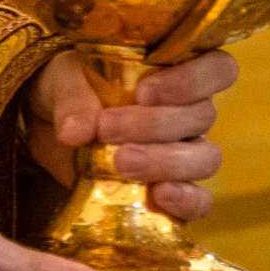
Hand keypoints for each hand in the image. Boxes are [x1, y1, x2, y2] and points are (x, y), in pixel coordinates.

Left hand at [23, 50, 236, 222]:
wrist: (51, 132)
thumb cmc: (73, 92)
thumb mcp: (64, 82)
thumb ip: (73, 100)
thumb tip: (76, 132)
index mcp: (180, 73)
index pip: (218, 69)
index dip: (192, 80)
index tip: (144, 92)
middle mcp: (191, 113)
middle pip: (202, 116)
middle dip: (154, 125)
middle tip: (107, 129)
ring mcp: (186, 154)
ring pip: (205, 158)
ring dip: (165, 162)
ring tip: (120, 164)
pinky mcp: (172, 193)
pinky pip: (200, 201)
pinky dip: (186, 200)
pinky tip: (158, 197)